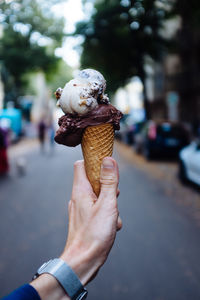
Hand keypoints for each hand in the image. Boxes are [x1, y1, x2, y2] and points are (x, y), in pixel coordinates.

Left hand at [60, 157, 121, 284]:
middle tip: (114, 197)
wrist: (82, 262)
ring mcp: (80, 209)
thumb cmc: (94, 234)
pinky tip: (111, 226)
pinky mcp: (84, 219)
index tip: (107, 166)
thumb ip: (109, 182)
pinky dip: (106, 214)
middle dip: (108, 186)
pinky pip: (97, 209)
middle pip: (93, 180)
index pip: (81, 164)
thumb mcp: (107, 204)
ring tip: (113, 216)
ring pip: (98, 196)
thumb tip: (108, 160)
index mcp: (80, 190)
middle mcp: (78, 197)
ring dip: (110, 203)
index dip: (94, 161)